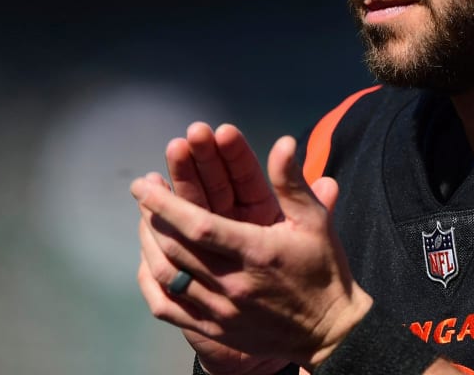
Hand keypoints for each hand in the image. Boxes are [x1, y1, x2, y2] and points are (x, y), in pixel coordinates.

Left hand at [134, 133, 369, 369]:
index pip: (199, 226)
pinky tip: (147, 261)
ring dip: (149, 243)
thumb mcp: (315, 221)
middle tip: (143, 189)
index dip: (167, 204)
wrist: (330, 330)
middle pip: (176, 247)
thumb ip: (292, 182)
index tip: (145, 185)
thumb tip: (283, 142)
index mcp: (256, 252)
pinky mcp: (213, 329)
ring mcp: (220, 310)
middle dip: (152, 214)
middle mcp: (232, 283)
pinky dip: (151, 282)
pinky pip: (168, 308)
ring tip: (145, 218)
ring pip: (167, 275)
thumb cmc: (323, 269)